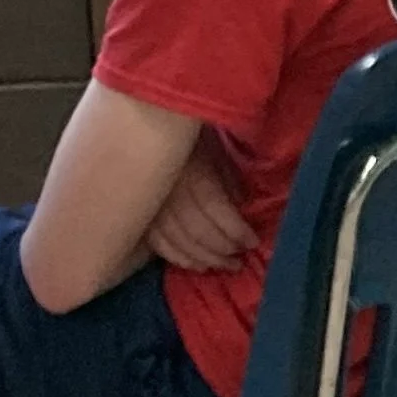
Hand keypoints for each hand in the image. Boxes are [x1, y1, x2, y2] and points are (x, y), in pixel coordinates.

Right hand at [144, 134, 252, 271]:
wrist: (151, 130)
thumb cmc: (191, 140)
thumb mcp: (216, 152)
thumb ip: (229, 182)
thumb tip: (241, 209)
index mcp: (192, 173)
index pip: (217, 210)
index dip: (237, 231)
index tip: (253, 241)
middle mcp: (172, 193)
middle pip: (200, 232)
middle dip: (224, 250)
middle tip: (240, 259)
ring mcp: (154, 207)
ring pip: (181, 243)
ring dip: (207, 259)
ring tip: (227, 265)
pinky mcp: (143, 216)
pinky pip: (161, 245)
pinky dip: (182, 259)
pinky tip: (199, 266)